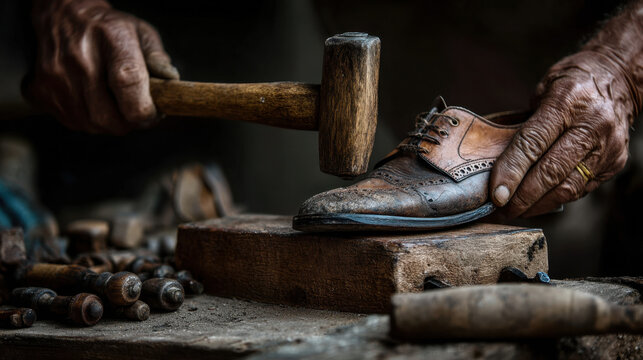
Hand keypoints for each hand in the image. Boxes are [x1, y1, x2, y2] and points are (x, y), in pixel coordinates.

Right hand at [24, 0, 178, 133]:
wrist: (63, 15)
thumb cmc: (108, 28)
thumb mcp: (141, 33)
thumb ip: (158, 59)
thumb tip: (170, 84)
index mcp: (111, 40)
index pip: (128, 84)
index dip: (145, 109)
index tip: (154, 113)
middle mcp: (80, 59)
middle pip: (110, 117)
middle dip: (129, 122)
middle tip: (135, 110)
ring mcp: (58, 77)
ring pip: (92, 124)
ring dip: (109, 122)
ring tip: (115, 103)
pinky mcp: (42, 91)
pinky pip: (73, 123)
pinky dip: (88, 120)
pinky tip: (93, 101)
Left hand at [489, 50, 638, 217]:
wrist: (620, 77)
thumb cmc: (572, 82)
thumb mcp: (543, 90)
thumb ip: (524, 124)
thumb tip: (495, 161)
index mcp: (567, 101)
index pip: (533, 143)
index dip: (511, 172)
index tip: (495, 194)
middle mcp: (592, 125)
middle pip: (551, 172)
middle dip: (522, 197)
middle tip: (500, 209)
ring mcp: (607, 146)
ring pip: (567, 188)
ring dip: (537, 205)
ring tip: (514, 211)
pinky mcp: (615, 162)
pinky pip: (580, 189)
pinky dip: (555, 199)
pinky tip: (537, 203)